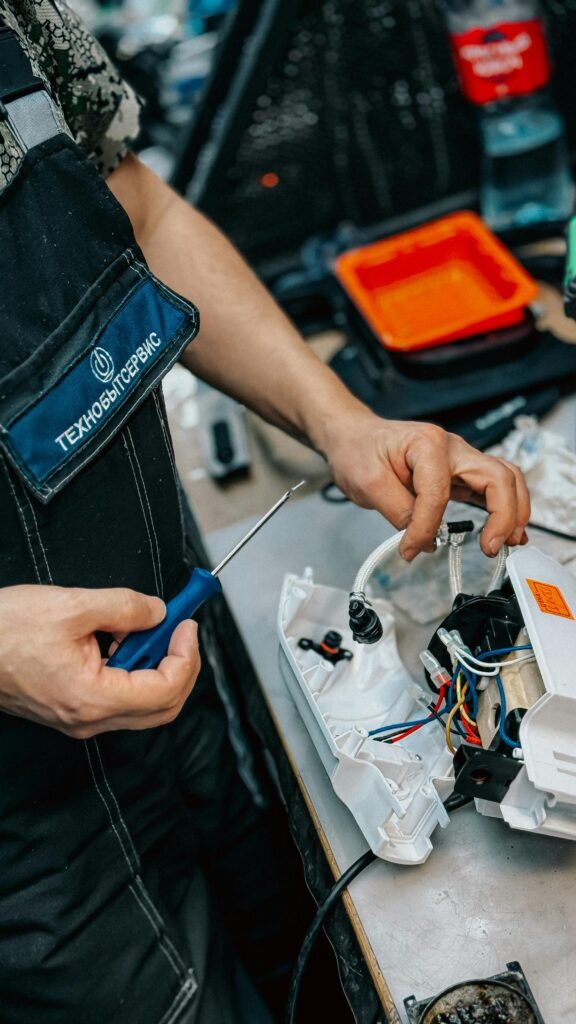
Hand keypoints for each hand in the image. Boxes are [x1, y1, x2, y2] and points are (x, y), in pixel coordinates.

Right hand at [0, 585, 199, 737]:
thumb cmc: (5, 630)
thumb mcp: (71, 606)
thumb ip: (124, 608)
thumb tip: (159, 613)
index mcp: (93, 698)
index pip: (165, 690)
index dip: (186, 655)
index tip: (187, 623)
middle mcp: (89, 719)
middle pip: (162, 706)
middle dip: (181, 664)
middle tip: (180, 627)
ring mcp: (80, 718)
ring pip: (142, 704)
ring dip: (156, 665)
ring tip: (147, 627)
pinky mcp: (71, 709)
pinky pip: (119, 697)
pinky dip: (133, 670)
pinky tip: (120, 640)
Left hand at [322, 412, 529, 559]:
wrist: (354, 436)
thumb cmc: (359, 450)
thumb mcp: (367, 483)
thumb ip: (399, 512)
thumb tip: (424, 540)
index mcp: (428, 444)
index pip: (438, 493)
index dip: (426, 527)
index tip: (409, 548)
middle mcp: (453, 448)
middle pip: (497, 477)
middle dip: (503, 515)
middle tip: (491, 547)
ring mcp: (460, 460)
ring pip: (505, 480)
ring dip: (514, 511)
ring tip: (509, 542)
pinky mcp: (460, 474)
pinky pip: (493, 488)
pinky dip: (506, 509)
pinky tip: (508, 532)